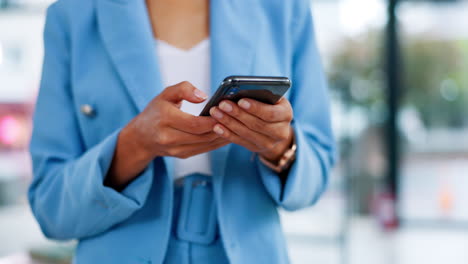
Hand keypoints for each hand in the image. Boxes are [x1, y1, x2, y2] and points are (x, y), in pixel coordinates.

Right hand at [106, 81, 227, 189]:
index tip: (225, 111)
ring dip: (222, 135)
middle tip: (236, 117)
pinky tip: (228, 133)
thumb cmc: (156, 111)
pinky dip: (218, 142)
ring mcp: (176, 149)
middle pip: (203, 135)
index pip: (194, 123)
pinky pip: (205, 149)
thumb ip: (184, 89)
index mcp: (165, 119)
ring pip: (206, 144)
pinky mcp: (183, 155)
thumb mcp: (166, 94)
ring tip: (236, 124)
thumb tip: (203, 96)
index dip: (212, 119)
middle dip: (221, 127)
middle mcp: (169, 137)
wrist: (142, 136)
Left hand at [209, 97, 293, 162]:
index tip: (241, 101)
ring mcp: (269, 143)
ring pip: (246, 133)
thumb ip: (261, 95)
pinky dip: (227, 134)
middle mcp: (281, 132)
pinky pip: (240, 141)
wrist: (276, 128)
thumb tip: (239, 91)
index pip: (271, 113)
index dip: (255, 108)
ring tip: (216, 113)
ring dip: (229, 123)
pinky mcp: (256, 148)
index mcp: (286, 114)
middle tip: (222, 104)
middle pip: (257, 124)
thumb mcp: (272, 99)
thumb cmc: (271, 106)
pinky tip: (217, 126)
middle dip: (238, 114)